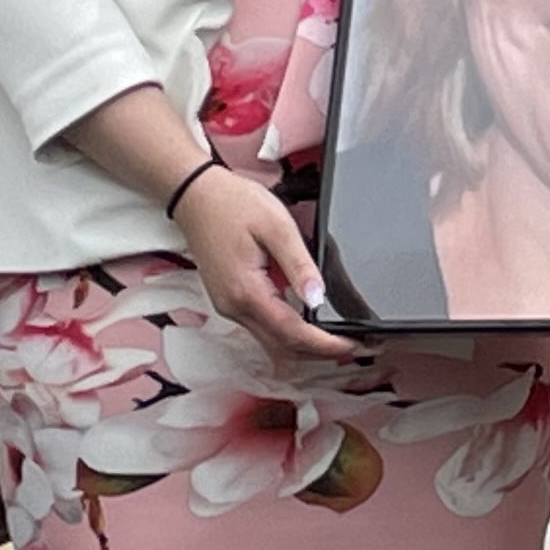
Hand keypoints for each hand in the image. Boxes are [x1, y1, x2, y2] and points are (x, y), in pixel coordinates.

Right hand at [170, 168, 359, 364]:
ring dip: (302, 345)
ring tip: (336, 336)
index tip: (351, 344)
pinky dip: (287, 333)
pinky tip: (308, 323)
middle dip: (317, 352)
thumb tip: (318, 297)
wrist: (196, 196)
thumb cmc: (233, 205)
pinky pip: (262, 327)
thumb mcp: (276, 227)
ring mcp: (229, 306)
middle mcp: (234, 307)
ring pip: (270, 341)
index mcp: (246, 292)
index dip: (324, 345)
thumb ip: (299, 265)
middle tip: (353, 345)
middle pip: (281, 347)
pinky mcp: (230, 299)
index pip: (291, 333)